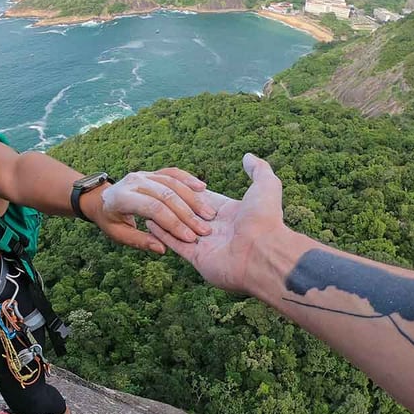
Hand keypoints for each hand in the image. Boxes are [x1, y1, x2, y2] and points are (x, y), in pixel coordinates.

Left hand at [93, 167, 215, 253]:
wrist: (100, 198)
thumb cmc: (109, 220)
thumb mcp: (118, 234)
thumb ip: (139, 241)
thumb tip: (162, 249)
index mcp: (122, 198)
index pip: (153, 209)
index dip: (173, 224)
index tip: (190, 239)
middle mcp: (134, 181)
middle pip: (166, 195)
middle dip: (187, 214)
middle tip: (204, 230)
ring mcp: (144, 174)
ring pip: (172, 182)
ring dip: (192, 198)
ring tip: (209, 214)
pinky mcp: (152, 172)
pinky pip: (173, 173)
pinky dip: (188, 179)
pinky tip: (202, 188)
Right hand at [147, 153, 284, 293]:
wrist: (263, 253)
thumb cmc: (265, 219)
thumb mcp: (266, 186)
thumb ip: (258, 169)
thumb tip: (248, 156)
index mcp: (231, 213)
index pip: (204, 198)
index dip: (191, 190)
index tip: (175, 181)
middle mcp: (217, 229)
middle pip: (190, 212)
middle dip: (175, 203)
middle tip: (156, 192)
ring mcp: (206, 245)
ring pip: (180, 227)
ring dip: (166, 218)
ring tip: (147, 205)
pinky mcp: (197, 258)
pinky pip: (175, 243)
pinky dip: (162, 234)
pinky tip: (149, 222)